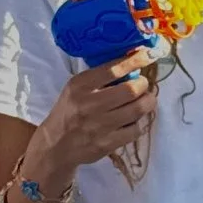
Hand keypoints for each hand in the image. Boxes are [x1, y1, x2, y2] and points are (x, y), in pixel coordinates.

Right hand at [25, 56, 154, 185]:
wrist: (55, 146)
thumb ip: (99, 77)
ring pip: (138, 109)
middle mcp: (89, 104)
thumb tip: (132, 64)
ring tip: (144, 101)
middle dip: (143, 84)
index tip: (147, 55)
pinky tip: (133, 120)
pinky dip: (138, 123)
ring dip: (147, 102)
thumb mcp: (76, 88)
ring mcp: (99, 126)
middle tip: (142, 85)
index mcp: (80, 86)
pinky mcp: (107, 144)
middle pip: (131, 89)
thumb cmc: (69, 112)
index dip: (135, 61)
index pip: (113, 69)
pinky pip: (136, 129)